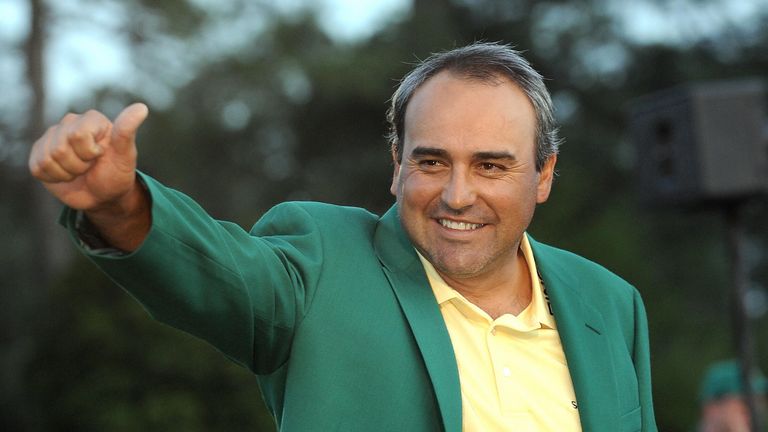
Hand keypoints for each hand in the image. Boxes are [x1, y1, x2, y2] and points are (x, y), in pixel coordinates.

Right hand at [28, 103, 148, 210]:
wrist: (104, 196)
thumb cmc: (116, 173)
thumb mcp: (125, 155)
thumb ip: (127, 131)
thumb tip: (141, 107)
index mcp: (92, 119)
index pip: (77, 135)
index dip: (89, 153)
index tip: (100, 156)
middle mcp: (70, 123)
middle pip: (60, 148)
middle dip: (78, 166)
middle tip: (90, 166)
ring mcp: (52, 137)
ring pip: (47, 159)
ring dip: (66, 173)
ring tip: (79, 171)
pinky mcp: (40, 152)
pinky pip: (37, 167)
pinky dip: (53, 178)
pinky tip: (65, 175)